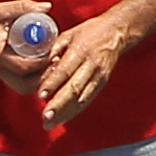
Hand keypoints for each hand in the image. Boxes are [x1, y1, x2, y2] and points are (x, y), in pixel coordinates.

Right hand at [0, 0, 53, 93]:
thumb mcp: (1, 10)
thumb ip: (24, 7)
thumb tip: (48, 6)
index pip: (23, 67)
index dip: (42, 63)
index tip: (55, 52)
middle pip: (24, 85)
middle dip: (44, 76)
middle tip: (57, 60)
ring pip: (23, 88)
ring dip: (40, 79)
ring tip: (52, 63)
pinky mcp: (1, 75)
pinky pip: (20, 84)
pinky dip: (34, 79)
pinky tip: (43, 65)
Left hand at [35, 8, 135, 126]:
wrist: (117, 32)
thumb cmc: (89, 32)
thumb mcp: (69, 34)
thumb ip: (53, 50)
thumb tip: (38, 66)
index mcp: (81, 50)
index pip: (65, 69)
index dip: (53, 83)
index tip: (40, 94)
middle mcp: (91, 65)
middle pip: (74, 87)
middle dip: (59, 104)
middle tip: (45, 116)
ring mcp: (99, 76)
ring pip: (81, 98)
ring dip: (65, 112)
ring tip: (49, 123)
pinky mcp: (102, 83)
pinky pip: (87, 100)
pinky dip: (74, 111)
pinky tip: (62, 120)